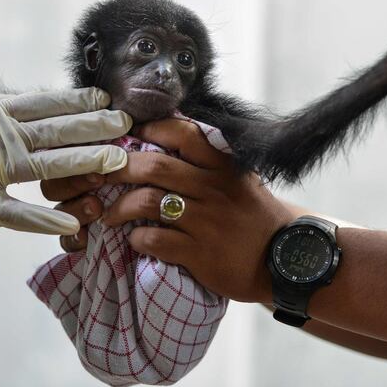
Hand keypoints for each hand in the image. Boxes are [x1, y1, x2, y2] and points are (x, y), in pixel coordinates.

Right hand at [0, 88, 130, 233]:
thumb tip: (24, 107)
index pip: (43, 103)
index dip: (76, 100)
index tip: (104, 98)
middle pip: (56, 130)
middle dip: (94, 127)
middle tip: (126, 124)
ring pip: (48, 165)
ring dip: (84, 162)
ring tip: (117, 161)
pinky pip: (17, 215)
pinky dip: (44, 220)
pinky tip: (72, 223)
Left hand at [41, 118, 293, 301]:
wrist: (286, 259)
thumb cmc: (252, 214)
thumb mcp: (237, 178)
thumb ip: (207, 158)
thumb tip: (164, 132)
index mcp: (221, 164)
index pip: (182, 132)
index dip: (149, 128)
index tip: (127, 134)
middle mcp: (212, 187)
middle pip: (154, 165)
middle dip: (119, 167)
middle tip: (100, 174)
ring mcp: (206, 220)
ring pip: (148, 202)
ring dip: (119, 207)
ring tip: (107, 214)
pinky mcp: (200, 253)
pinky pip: (155, 240)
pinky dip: (137, 238)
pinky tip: (134, 239)